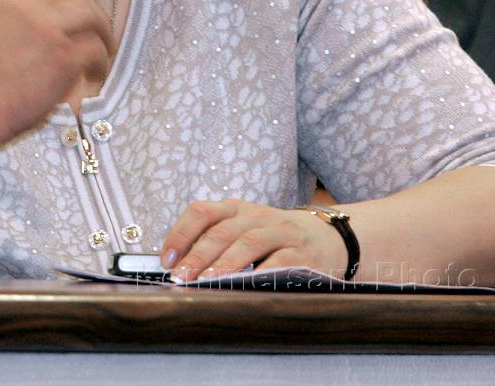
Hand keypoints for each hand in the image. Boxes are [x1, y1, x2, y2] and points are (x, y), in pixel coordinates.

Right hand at [0, 0, 115, 143]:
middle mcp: (25, 3)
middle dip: (85, 2)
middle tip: (91, 22)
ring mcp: (46, 29)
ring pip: (90, 12)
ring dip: (100, 29)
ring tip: (102, 47)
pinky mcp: (61, 59)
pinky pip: (94, 48)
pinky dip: (100, 60)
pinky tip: (95, 74)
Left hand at [160, 199, 347, 280]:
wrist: (328, 238)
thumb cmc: (274, 238)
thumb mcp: (244, 230)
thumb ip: (216, 241)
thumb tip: (177, 267)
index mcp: (236, 209)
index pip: (202, 212)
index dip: (180, 233)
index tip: (166, 258)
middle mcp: (256, 216)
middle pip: (221, 231)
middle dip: (197, 254)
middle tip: (181, 276)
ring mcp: (281, 232)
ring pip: (248, 242)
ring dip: (224, 263)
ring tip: (207, 280)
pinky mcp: (303, 253)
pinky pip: (280, 261)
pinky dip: (262, 272)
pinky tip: (247, 284)